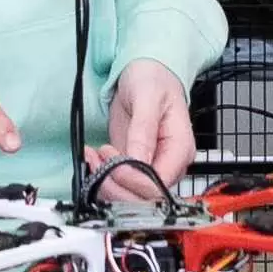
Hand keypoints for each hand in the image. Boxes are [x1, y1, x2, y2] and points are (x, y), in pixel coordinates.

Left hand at [91, 60, 194, 203]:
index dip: (133, 180)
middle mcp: (168, 164)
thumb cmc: (153, 79)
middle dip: (115, 184)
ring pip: (128, 196)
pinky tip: (93, 158)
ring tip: (93, 156)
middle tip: (97, 159)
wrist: (144, 73)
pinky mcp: (132, 166)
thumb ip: (143, 131)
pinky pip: (118, 183)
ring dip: (105, 182)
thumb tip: (137, 161)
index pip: (158, 184)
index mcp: (179, 150)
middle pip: (144, 197)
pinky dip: (101, 177)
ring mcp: (149, 167)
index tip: (111, 160)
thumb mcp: (148, 98)